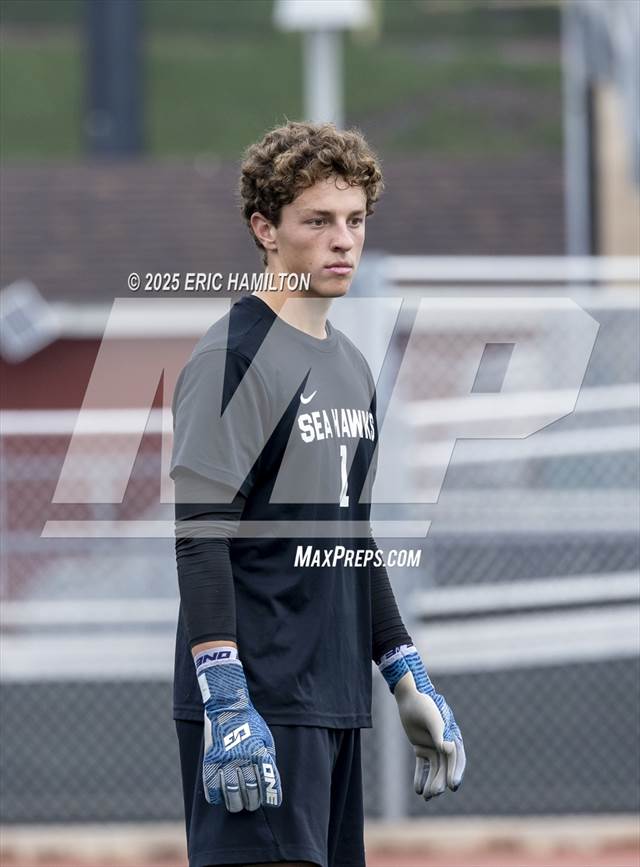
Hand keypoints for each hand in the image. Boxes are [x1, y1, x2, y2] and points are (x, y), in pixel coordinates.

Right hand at [195, 647, 281, 811]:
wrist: (227, 707)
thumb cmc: (250, 723)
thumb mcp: (266, 738)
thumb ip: (268, 759)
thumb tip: (269, 783)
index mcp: (259, 751)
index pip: (268, 781)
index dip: (272, 795)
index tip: (272, 802)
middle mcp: (243, 757)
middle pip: (250, 790)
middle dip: (253, 802)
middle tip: (252, 804)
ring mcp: (225, 760)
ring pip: (231, 793)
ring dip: (236, 804)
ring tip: (238, 805)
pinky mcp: (211, 760)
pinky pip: (212, 787)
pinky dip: (216, 796)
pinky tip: (221, 796)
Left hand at [379, 644, 465, 799]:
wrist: (408, 696)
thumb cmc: (423, 704)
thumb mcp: (431, 718)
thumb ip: (439, 733)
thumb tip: (448, 749)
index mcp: (452, 735)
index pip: (456, 757)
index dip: (455, 772)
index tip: (452, 786)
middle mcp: (445, 743)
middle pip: (445, 766)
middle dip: (440, 781)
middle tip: (434, 794)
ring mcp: (433, 746)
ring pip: (434, 769)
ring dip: (431, 782)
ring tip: (426, 796)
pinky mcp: (421, 747)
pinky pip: (423, 765)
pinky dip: (421, 777)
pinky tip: (418, 790)